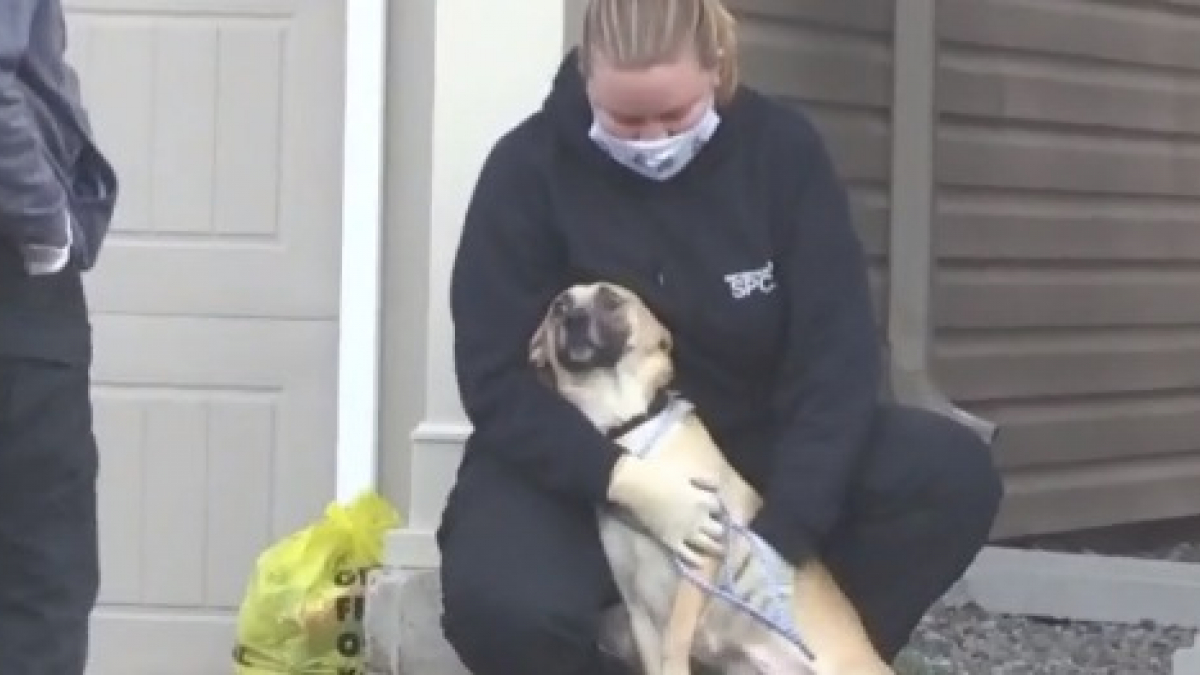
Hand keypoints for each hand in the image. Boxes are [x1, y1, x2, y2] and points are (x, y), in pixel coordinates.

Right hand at [606, 454, 725, 566]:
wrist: (636, 485)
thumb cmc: (660, 474)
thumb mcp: (687, 472)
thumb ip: (705, 480)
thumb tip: (717, 487)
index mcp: (703, 500)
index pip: (720, 508)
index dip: (720, 510)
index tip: (719, 513)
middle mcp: (699, 518)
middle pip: (719, 529)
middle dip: (721, 530)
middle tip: (721, 533)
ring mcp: (686, 532)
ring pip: (708, 545)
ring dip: (716, 548)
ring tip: (720, 552)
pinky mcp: (672, 541)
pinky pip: (687, 555)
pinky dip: (695, 560)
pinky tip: (700, 563)